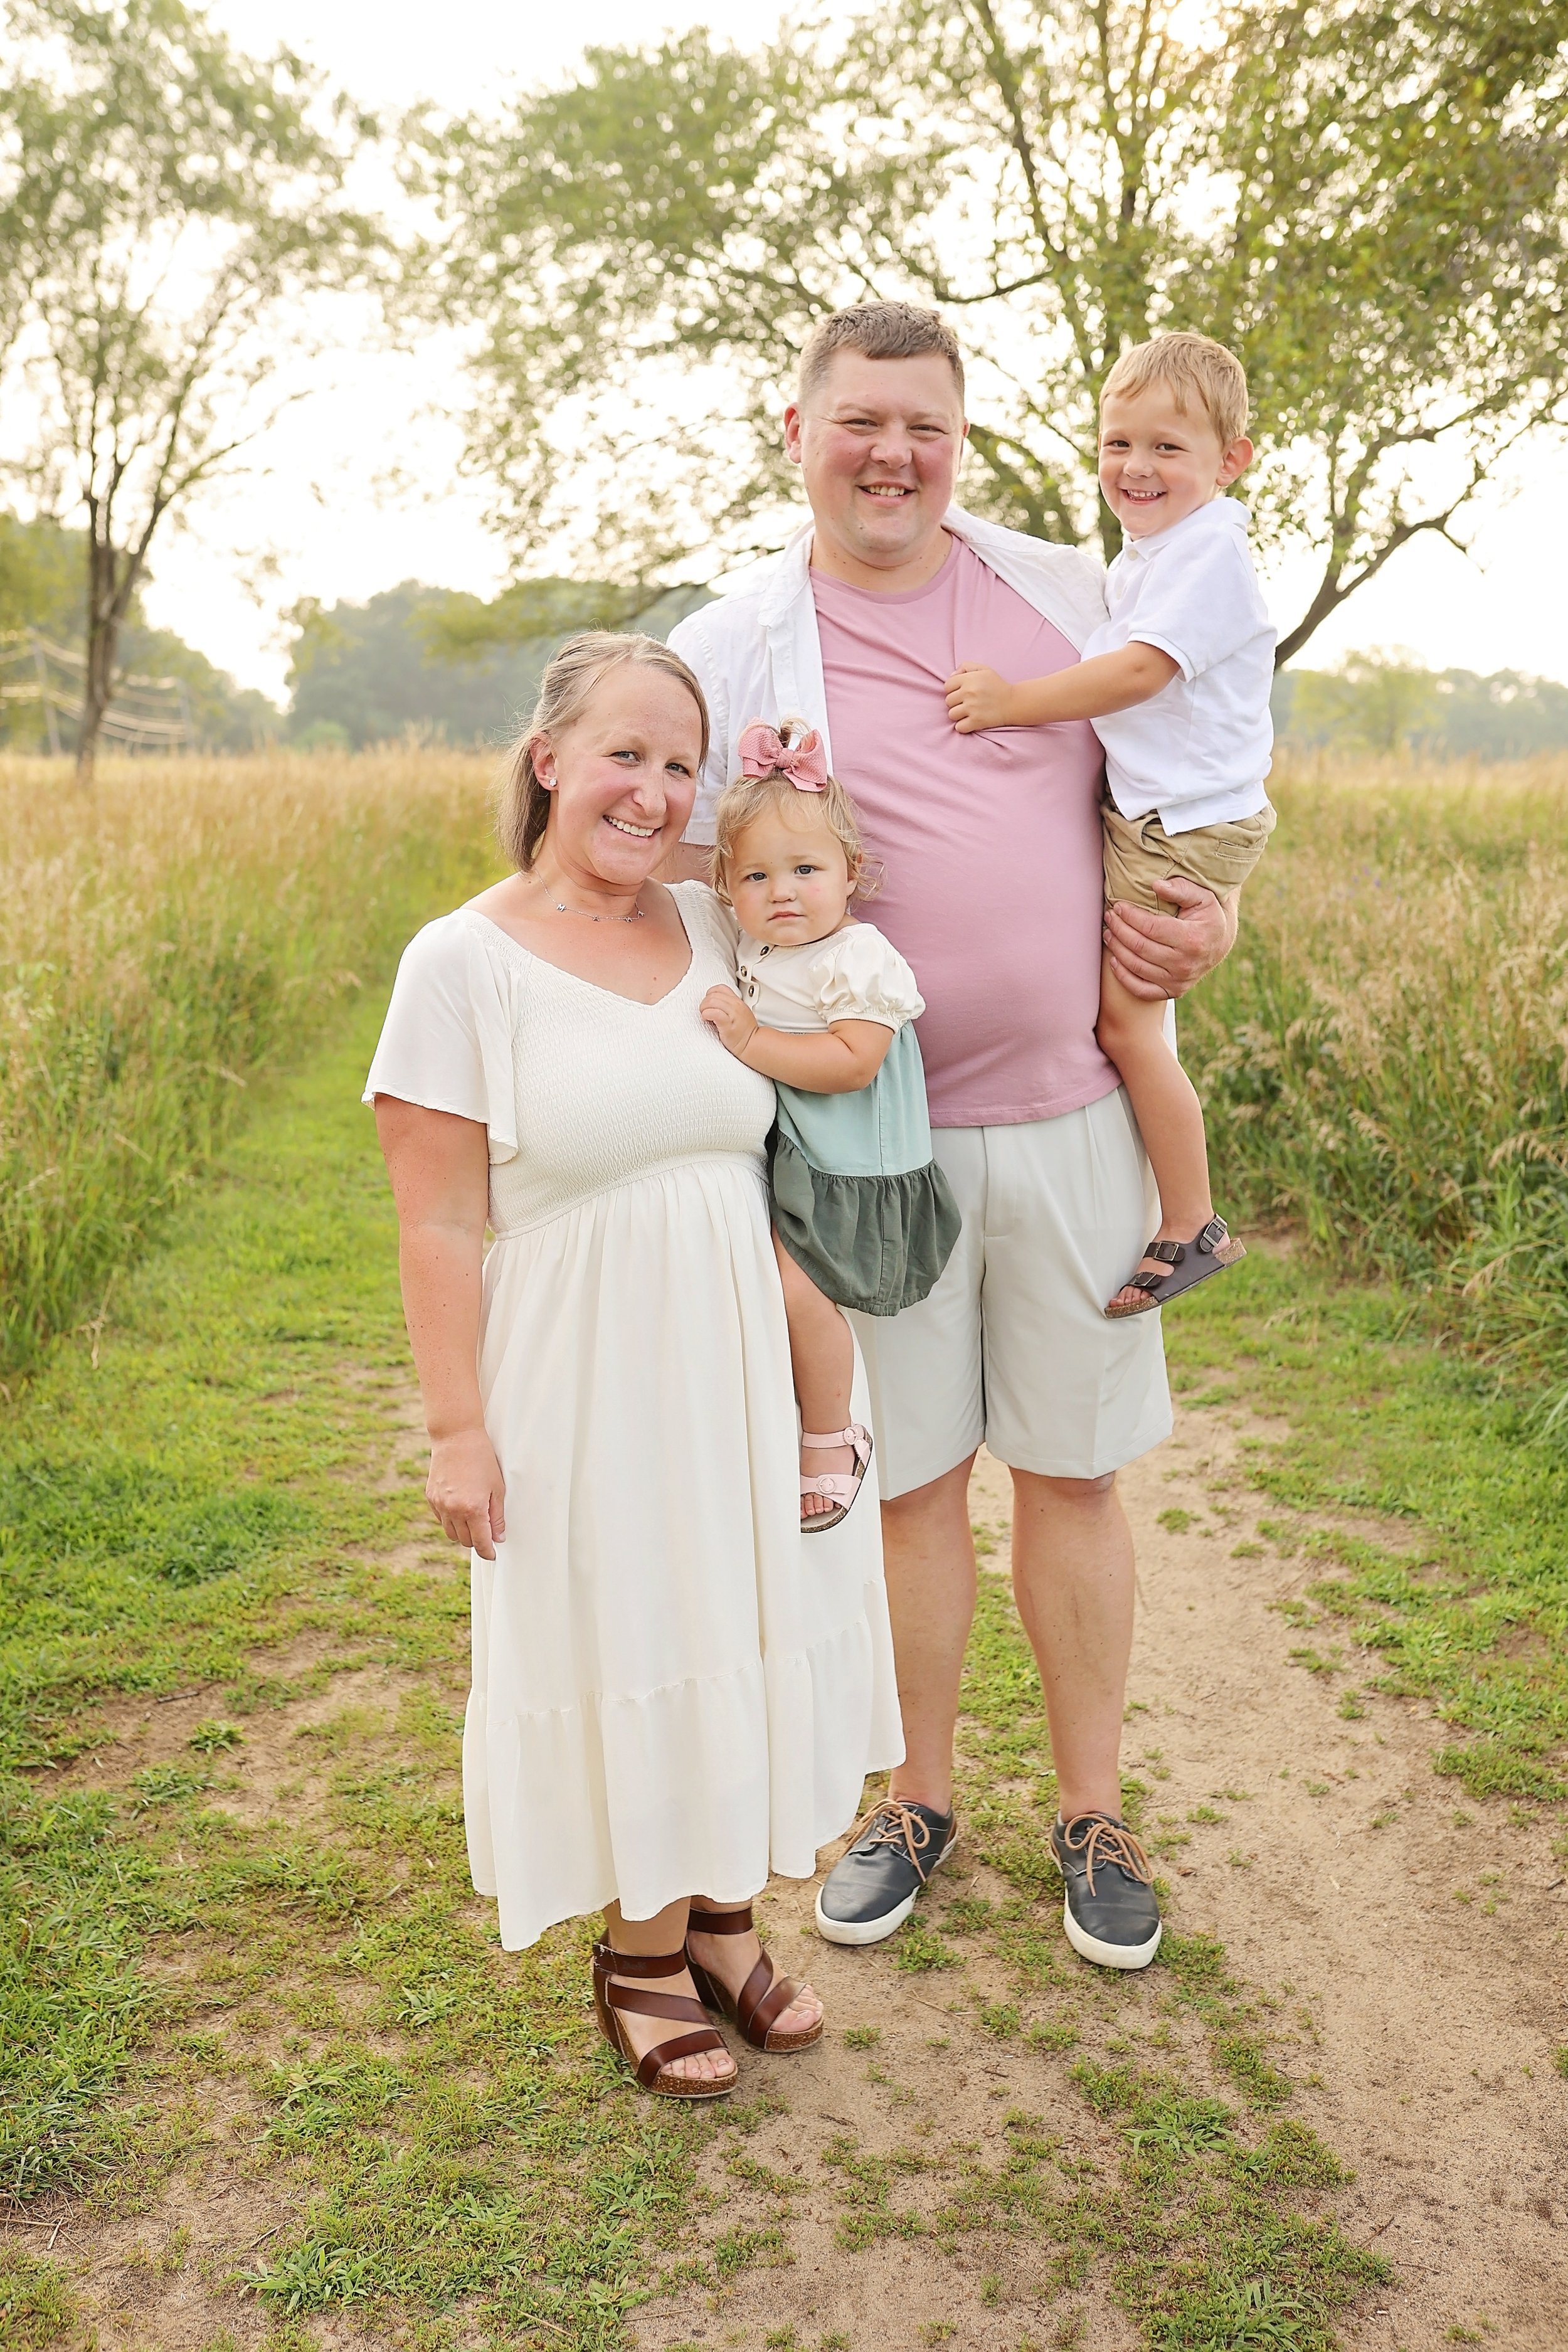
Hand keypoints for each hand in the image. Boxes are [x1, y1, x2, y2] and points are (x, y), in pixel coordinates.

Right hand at [426, 1428, 506, 1560]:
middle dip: (477, 1541)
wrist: (456, 1437)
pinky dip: (451, 1521)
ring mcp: (439, 1504)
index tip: (492, 1555)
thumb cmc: (482, 1459)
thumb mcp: (497, 1488)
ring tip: (473, 1521)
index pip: (480, 1543)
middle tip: (486, 1532)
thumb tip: (498, 1537)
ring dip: (463, 1533)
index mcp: (473, 1509)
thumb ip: (497, 1516)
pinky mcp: (430, 1497)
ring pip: (451, 1533)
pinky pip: (441, 1519)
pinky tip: (460, 1509)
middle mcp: (453, 1510)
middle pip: (464, 1541)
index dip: (488, 1552)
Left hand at [701, 984, 759, 1057]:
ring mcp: (732, 1013)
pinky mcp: (727, 1024)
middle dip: (704, 1003)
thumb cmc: (744, 1031)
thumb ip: (729, 1006)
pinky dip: (706, 1014)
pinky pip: (714, 1013)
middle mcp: (735, 1005)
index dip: (710, 994)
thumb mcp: (739, 1013)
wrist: (752, 1043)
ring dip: (704, 1008)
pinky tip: (707, 1019)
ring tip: (705, 1016)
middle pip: (713, 995)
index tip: (708, 1003)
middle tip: (704, 1011)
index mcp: (737, 1001)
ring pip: (712, 1001)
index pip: (720, 988)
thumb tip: (714, 1004)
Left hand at [944, 663, 1013, 732]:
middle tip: (968, 703)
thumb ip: (966, 667)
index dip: (953, 690)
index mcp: (969, 679)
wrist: (1014, 702)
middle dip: (956, 702)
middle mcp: (969, 692)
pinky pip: (959, 727)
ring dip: (959, 715)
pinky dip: (964, 726)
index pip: (947, 686)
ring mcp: (972, 708)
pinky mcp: (976, 721)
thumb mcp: (984, 669)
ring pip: (952, 715)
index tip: (962, 692)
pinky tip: (971, 721)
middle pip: (948, 701)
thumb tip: (951, 676)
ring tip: (969, 712)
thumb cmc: (997, 685)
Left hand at [1103, 873, 1236, 1001]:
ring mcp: (1178, 981)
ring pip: (1136, 966)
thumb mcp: (1202, 897)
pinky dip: (1123, 976)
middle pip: (1139, 946)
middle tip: (1110, 916)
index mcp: (1192, 939)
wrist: (1220, 944)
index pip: (1150, 927)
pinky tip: (1114, 960)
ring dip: (1116, 949)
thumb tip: (1155, 885)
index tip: (1119, 906)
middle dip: (1119, 929)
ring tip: (1109, 933)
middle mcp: (1185, 964)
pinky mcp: (1172, 991)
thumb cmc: (1207, 916)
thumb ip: (1180, 889)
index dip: (1130, 916)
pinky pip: (1141, 989)